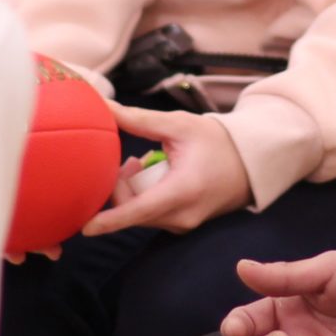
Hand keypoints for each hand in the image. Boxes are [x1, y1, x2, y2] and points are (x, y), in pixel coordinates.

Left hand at [82, 106, 253, 235]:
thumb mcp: (178, 125)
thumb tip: (103, 108)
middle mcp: (182, 215)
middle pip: (132, 209)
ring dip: (132, 191)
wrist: (250, 163)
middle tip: (129, 160)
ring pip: (139, 213)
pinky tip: (153, 176)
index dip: (110, 220)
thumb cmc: (215, 141)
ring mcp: (183, 224)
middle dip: (120, 187)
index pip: (139, 211)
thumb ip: (138, 120)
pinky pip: (150, 215)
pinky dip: (143, 197)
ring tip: (143, 163)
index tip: (85, 227)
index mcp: (183, 191)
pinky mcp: (182, 226)